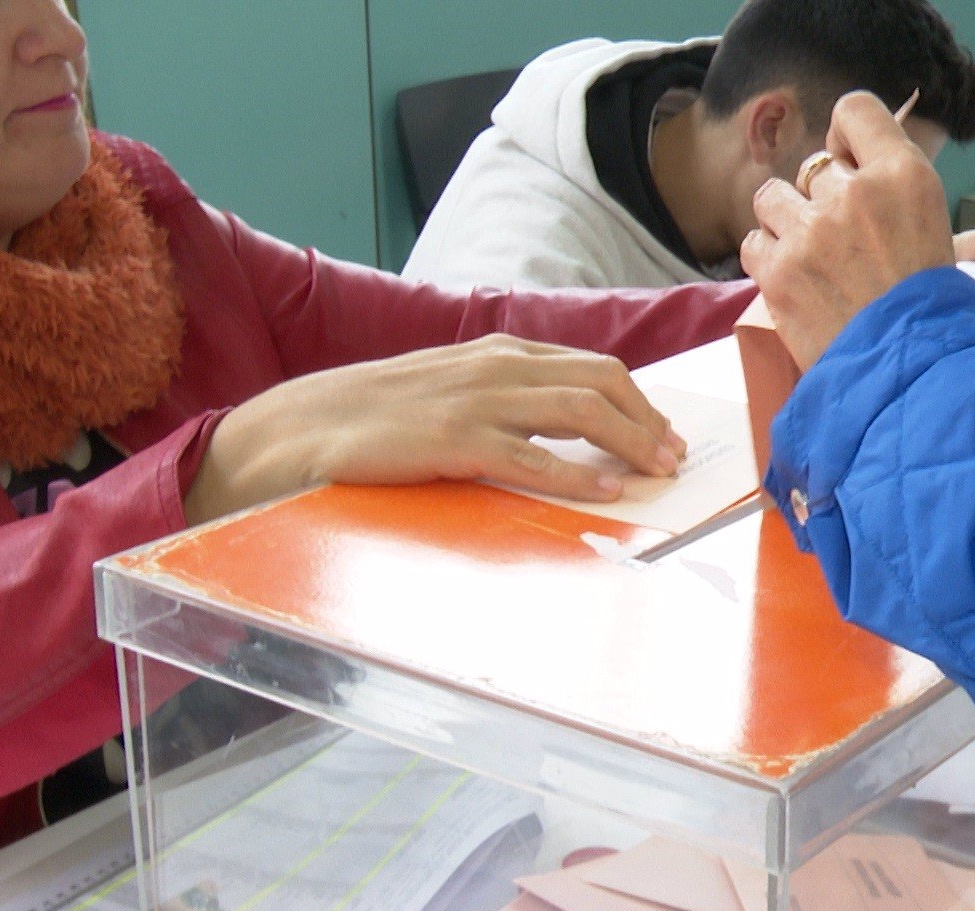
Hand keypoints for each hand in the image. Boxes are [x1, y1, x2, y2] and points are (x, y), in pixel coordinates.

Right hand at [184, 334, 685, 523]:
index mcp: (501, 353)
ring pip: (579, 411)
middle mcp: (497, 367)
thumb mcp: (454, 392)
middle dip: (648, 421)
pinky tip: (606, 494)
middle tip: (675, 458)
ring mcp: (475, 401)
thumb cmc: (381, 417)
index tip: (666, 435)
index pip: (593, 367)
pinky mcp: (453, 441)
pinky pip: (532, 458)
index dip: (640, 402)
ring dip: (629, 442)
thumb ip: (509, 401)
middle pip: (600, 383)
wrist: (299, 428)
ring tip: (656, 473)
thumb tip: (570, 430)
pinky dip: (578, 475)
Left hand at [742, 92, 957, 367]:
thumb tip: (843, 165)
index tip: (849, 164)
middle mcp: (856, 193)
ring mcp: (812, 231)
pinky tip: (798, 284)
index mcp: (905, 175)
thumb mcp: (933, 225)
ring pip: (772, 197)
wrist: (914, 374)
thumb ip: (890, 185)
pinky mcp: (779, 271)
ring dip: (787, 224)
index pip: (854, 109)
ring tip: (814, 261)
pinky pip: (753, 242)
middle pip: (813, 165)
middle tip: (845, 244)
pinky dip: (769, 261)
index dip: (845, 137)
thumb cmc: (927, 307)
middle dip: (822, 199)